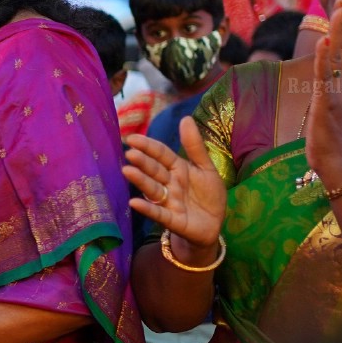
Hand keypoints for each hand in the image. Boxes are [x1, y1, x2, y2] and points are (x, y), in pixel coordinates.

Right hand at [123, 119, 225, 252]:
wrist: (214, 224)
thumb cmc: (208, 195)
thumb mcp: (206, 168)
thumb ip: (195, 146)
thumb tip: (185, 118)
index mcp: (178, 168)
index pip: (161, 155)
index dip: (149, 146)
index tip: (132, 138)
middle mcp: (169, 183)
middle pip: (155, 171)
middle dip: (143, 162)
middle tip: (129, 153)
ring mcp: (169, 202)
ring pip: (153, 189)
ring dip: (141, 181)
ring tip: (128, 171)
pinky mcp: (172, 220)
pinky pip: (158, 214)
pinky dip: (147, 208)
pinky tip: (134, 202)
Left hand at [303, 0, 341, 185]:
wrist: (339, 163)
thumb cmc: (332, 138)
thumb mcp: (329, 108)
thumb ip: (329, 91)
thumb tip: (326, 78)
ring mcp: (337, 94)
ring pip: (338, 58)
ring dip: (339, 33)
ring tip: (340, 11)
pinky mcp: (328, 105)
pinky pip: (326, 78)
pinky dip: (326, 60)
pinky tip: (326, 44)